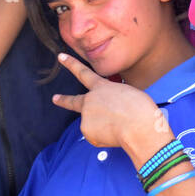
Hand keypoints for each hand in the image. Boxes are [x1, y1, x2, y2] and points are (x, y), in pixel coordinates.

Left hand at [52, 52, 173, 160]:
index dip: (71, 64)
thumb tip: (106, 117)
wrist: (137, 125)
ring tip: (120, 127)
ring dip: (105, 128)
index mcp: (101, 87)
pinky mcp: (86, 131)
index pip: (83, 73)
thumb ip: (112, 102)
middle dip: (63, 99)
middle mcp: (89, 100)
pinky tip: (115, 135)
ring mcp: (86, 116)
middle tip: (55, 98)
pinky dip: (106, 138)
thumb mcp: (126, 96)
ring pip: (94, 125)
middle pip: (74, 101)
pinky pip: (96, 137)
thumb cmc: (139, 108)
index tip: (61, 56)